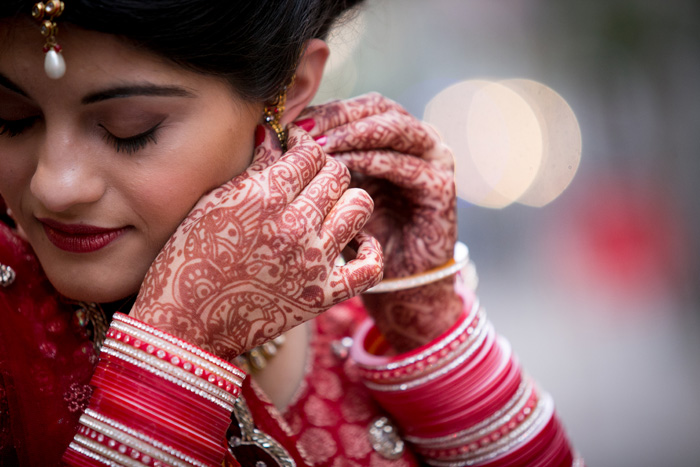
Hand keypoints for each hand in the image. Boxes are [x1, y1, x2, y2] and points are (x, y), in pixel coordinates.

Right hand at [130, 125, 382, 360]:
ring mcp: (314, 262)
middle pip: (337, 173)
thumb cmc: (189, 260)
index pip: (309, 152)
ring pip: (359, 206)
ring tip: (328, 209)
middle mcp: (295, 225)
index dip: (304, 144)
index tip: (297, 149)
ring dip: (346, 200)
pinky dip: (370, 251)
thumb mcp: (213, 203)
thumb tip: (275, 134)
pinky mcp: (324, 295)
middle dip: (323, 169)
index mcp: (264, 197)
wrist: (186, 324)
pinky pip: (370, 266)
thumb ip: (252, 168)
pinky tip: (355, 243)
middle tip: (309, 178)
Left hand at [296, 93, 460, 351]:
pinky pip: (405, 165)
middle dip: (339, 118)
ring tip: (322, 147)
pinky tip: (346, 168)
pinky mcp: (442, 185)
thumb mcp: (331, 194)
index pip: (356, 107)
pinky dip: (374, 161)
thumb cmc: (358, 236)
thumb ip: (313, 163)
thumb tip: (267, 136)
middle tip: (305, 131)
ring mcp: (435, 159)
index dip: (324, 111)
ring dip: (355, 134)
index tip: (289, 122)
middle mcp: (417, 139)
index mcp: (390, 135)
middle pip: (377, 108)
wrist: (398, 281)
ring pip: (394, 128)